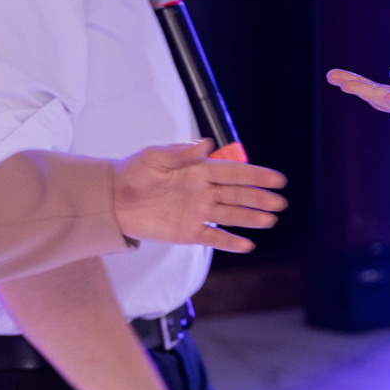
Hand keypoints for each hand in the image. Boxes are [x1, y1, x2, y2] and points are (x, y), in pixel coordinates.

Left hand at [113, 141, 286, 253]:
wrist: (109, 201)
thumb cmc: (132, 174)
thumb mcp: (152, 158)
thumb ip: (179, 153)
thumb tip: (207, 144)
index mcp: (200, 171)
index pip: (234, 173)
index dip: (257, 176)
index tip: (278, 180)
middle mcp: (204, 192)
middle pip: (238, 195)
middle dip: (260, 199)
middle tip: (280, 203)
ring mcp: (198, 212)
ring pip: (230, 216)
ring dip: (250, 219)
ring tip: (270, 221)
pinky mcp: (187, 232)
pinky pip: (213, 236)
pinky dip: (229, 241)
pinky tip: (246, 245)